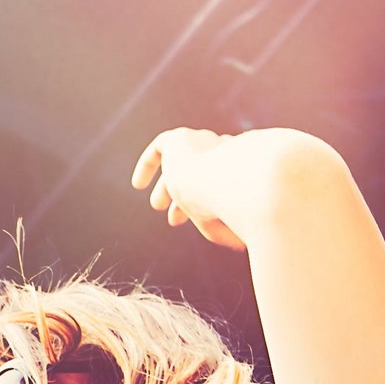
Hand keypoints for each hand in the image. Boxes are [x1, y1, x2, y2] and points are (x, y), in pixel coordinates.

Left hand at [132, 126, 351, 255]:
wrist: (247, 178)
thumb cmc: (247, 208)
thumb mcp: (238, 226)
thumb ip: (237, 231)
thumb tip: (244, 244)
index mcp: (245, 171)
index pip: (222, 185)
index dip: (203, 207)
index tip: (189, 224)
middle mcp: (228, 154)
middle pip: (205, 173)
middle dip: (189, 197)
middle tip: (174, 219)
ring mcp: (206, 144)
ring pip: (184, 164)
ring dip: (170, 186)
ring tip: (156, 205)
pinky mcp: (182, 139)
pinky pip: (161, 146)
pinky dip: (149, 163)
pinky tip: (138, 184)